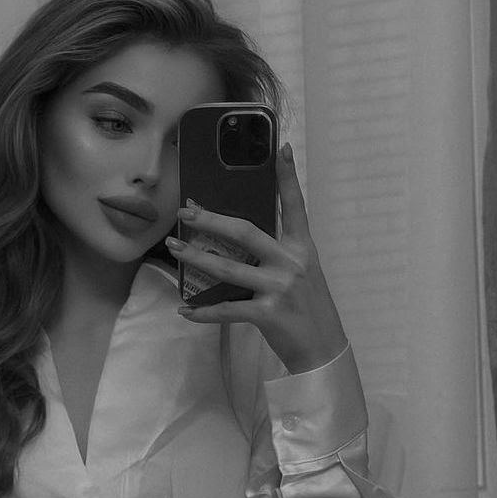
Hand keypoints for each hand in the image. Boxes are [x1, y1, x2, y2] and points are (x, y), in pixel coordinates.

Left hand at [167, 143, 347, 374]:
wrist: (322, 349)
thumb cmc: (308, 309)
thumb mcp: (302, 273)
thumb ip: (277, 255)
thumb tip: (238, 241)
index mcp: (302, 248)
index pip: (295, 206)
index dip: (288, 177)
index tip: (281, 148)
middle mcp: (291, 263)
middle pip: (245, 232)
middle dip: (211, 221)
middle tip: (186, 212)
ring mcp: (279, 288)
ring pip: (228, 269)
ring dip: (196, 259)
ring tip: (174, 248)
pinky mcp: (268, 314)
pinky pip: (227, 310)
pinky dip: (203, 312)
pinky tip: (185, 310)